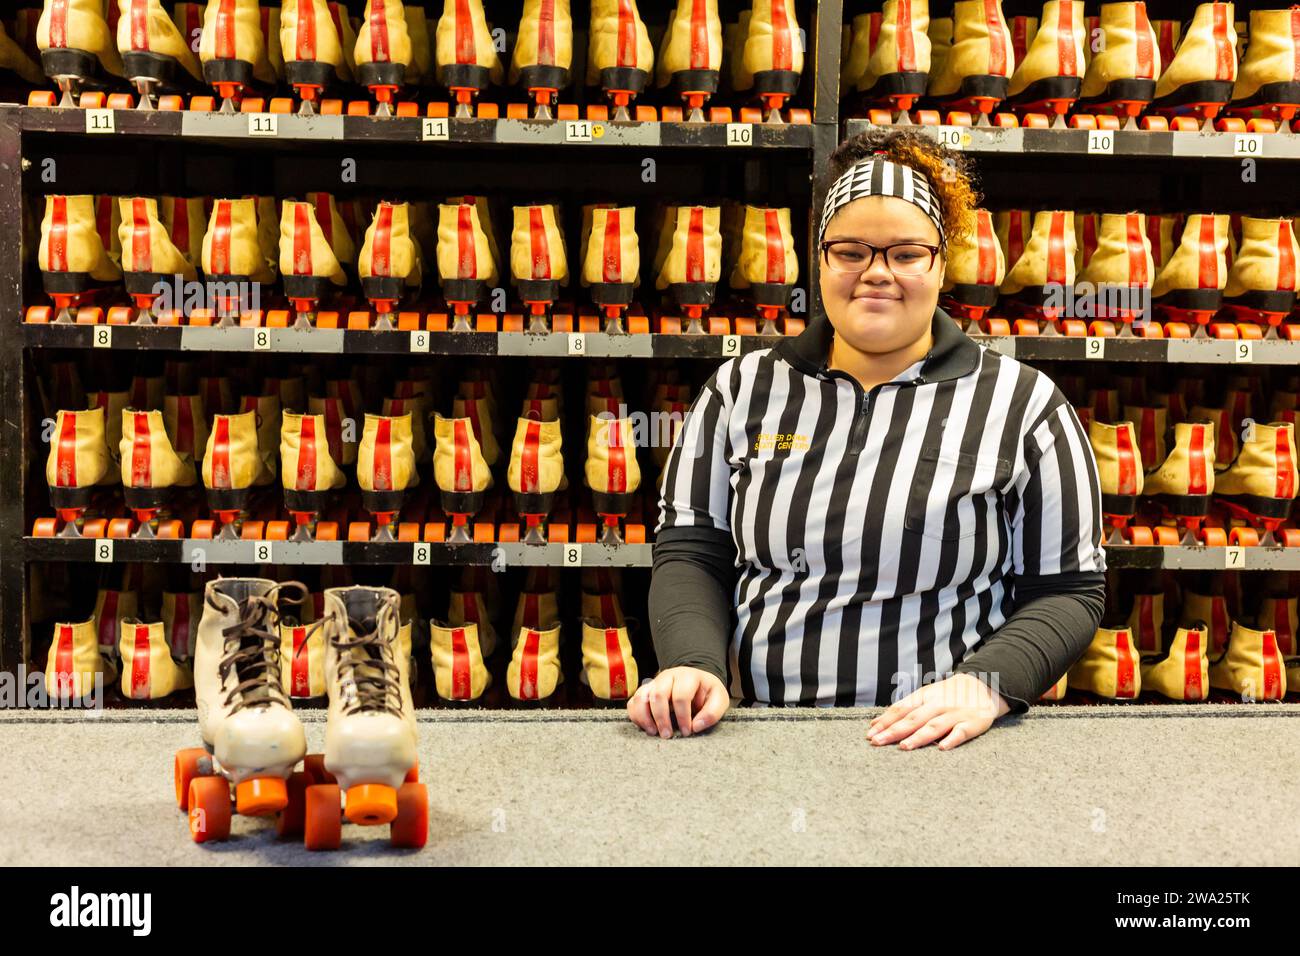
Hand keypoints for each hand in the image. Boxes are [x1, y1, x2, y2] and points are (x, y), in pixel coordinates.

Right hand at [626, 666, 729, 738]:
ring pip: (641, 697)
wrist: (696, 683)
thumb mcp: (719, 699)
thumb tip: (696, 726)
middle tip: (667, 736)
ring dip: (645, 718)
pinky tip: (646, 728)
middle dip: (661, 719)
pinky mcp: (645, 692)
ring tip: (653, 732)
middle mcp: (668, 677)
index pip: (680, 696)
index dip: (683, 716)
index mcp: (687, 676)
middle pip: (657, 695)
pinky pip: (633, 702)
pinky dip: (636, 716)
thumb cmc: (706, 693)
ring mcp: (654, 683)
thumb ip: (712, 713)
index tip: (687, 732)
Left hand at [867, 674, 1011, 750]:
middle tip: (877, 742)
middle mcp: (937, 704)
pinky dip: (952, 739)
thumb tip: (876, 723)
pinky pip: (961, 732)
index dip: (885, 721)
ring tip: (904, 746)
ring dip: (918, 736)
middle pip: (914, 718)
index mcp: (924, 697)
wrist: (982, 686)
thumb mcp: (924, 697)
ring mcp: (954, 714)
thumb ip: (903, 709)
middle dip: (894, 730)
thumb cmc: (946, 695)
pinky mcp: (972, 723)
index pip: (901, 709)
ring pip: (934, 726)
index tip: (870, 734)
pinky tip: (942, 748)